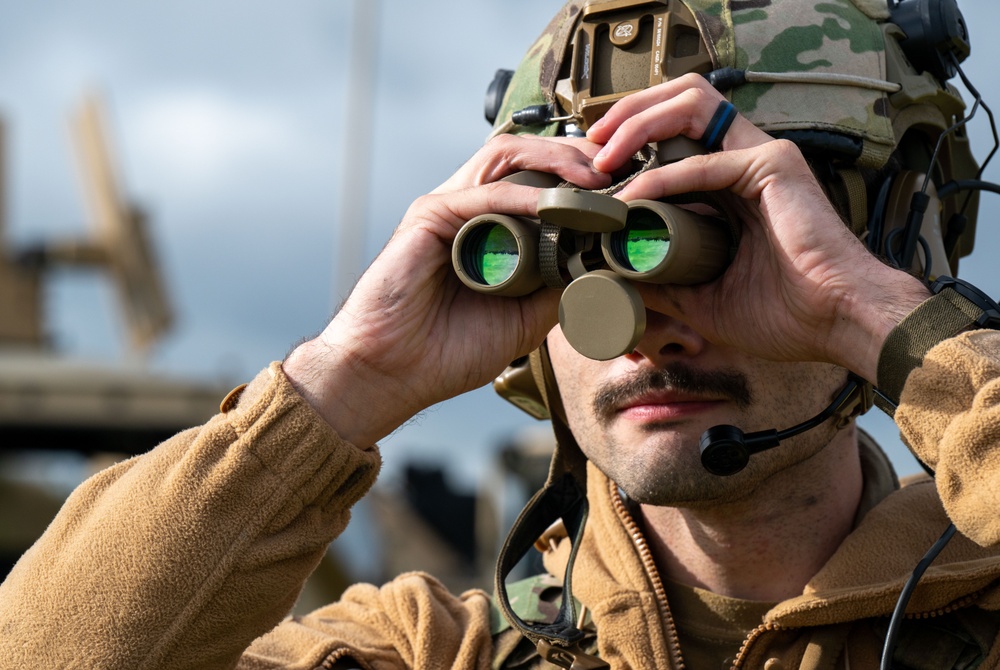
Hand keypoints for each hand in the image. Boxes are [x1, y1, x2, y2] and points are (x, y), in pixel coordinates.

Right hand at [283, 134, 609, 445]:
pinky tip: (557, 205)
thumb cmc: (450, 350)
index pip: (540, 180)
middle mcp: (469, 208)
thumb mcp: (526, 320)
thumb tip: (605, 267)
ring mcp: (447, 208)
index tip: (626, 189)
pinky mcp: (428, 217)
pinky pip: (483, 195)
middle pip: (526, 156)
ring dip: (555, 162)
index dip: (581, 176)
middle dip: (576, 154)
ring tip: (595, 178)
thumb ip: (559, 288)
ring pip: (505, 159)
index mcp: (490, 227)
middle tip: (619, 168)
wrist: (395, 373)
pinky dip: (524, 197)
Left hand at [586, 74, 929, 380]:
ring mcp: (762, 157)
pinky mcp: (773, 167)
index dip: (628, 145)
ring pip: (690, 108)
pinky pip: (705, 161)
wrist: (838, 325)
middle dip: (627, 116)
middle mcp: (745, 161)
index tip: (590, 177)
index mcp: (730, 186)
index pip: (672, 139)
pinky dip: (663, 177)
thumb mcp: (700, 298)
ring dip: (639, 125)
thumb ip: (658, 280)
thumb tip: (609, 278)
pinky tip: (632, 196)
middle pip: (678, 106)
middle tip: (587, 148)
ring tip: (601, 159)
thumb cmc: (784, 316)